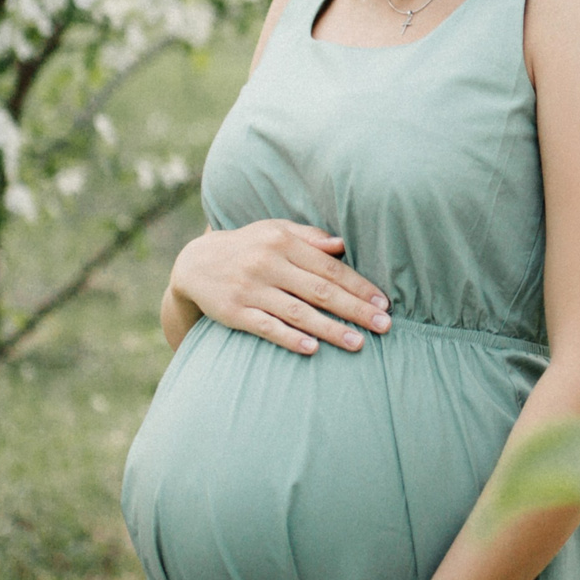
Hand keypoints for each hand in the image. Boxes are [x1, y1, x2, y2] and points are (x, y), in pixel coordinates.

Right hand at [169, 220, 389, 355]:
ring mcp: (250, 289)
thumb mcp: (274, 231)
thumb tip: (342, 244)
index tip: (383, 302)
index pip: (329, 267)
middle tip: (384, 325)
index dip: (358, 285)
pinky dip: (290, 338)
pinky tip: (312, 349)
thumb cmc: (248, 247)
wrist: (195, 264)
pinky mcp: (234, 311)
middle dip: (355, 309)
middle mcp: (267, 263)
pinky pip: (266, 327)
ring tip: (358, 343)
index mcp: (282, 242)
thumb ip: (309, 237)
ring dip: (331, 329)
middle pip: (320, 290)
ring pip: (298, 312)